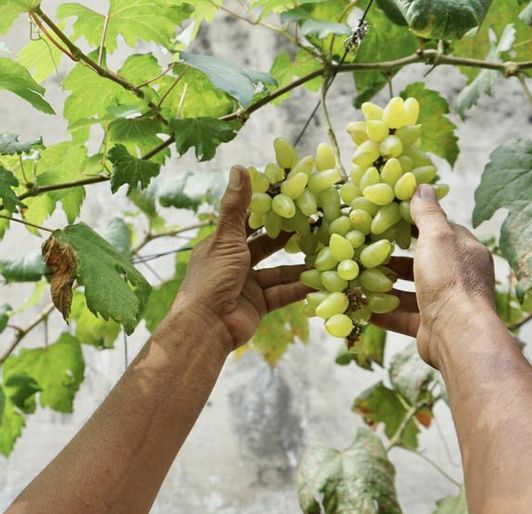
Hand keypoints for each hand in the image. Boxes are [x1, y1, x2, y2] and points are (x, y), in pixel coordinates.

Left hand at [173, 166, 311, 350]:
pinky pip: (283, 292)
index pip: (247, 220)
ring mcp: (247, 285)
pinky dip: (300, 287)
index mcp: (221, 244)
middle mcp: (234, 263)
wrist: (207, 327)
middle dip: (288, 235)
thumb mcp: (226, 239)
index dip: (267, 208)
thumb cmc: (212, 279)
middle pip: (266, 245)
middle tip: (314, 221)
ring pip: (278, 270)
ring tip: (324, 250)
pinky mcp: (259, 305)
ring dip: (299, 263)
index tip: (291, 195)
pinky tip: (320, 278)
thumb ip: (237, 206)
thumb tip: (240, 167)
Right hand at [374, 184, 496, 367]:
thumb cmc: (449, 280)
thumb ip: (428, 213)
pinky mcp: (428, 325)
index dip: (412, 222)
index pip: (438, 229)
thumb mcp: (437, 237)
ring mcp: (443, 302)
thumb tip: (422, 186)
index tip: (385, 217)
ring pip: (409, 289)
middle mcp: (457, 275)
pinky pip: (401, 315)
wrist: (457, 334)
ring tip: (358, 276)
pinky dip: (382, 312)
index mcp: (464, 250)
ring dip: (385, 284)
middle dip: (393, 256)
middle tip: (365, 248)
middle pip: (420, 260)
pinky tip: (360, 307)